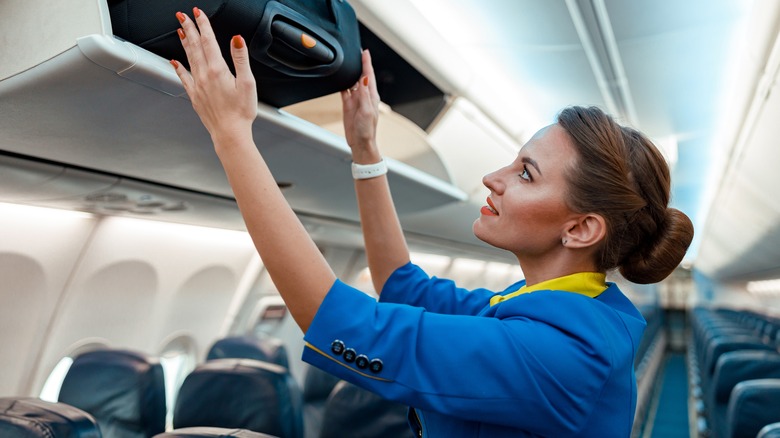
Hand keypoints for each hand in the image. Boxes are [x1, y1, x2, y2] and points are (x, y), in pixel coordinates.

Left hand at [170, 8, 256, 144]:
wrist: (230, 134)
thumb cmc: (241, 112)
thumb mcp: (247, 82)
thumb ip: (241, 58)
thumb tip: (236, 39)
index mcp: (217, 70)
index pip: (208, 41)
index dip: (203, 24)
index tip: (198, 13)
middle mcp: (204, 76)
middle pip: (195, 46)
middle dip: (189, 28)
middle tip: (183, 15)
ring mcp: (197, 86)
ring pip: (188, 58)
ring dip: (184, 43)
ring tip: (180, 30)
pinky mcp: (195, 96)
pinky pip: (184, 77)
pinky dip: (179, 67)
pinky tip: (175, 61)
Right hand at [341, 50, 380, 161]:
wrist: (360, 142)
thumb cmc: (367, 129)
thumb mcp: (367, 111)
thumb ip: (364, 94)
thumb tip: (363, 78)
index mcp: (371, 95)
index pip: (369, 75)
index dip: (366, 63)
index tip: (365, 52)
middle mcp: (364, 95)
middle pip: (361, 75)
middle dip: (359, 64)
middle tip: (356, 51)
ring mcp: (356, 99)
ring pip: (352, 81)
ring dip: (351, 72)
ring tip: (348, 61)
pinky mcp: (348, 104)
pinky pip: (344, 90)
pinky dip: (342, 83)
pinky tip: (341, 76)